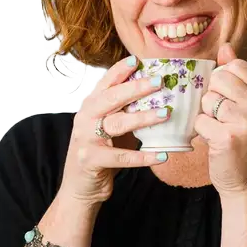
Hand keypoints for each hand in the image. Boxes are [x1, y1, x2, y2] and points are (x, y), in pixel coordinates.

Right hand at [59, 56, 170, 206]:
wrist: (79, 186)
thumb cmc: (100, 152)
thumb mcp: (109, 126)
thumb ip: (124, 110)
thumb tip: (158, 94)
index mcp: (90, 105)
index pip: (105, 82)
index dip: (120, 70)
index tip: (137, 59)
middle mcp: (85, 117)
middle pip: (111, 98)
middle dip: (136, 88)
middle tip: (159, 81)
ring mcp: (86, 138)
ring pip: (117, 124)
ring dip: (143, 118)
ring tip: (166, 114)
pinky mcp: (91, 160)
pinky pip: (122, 157)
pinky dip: (144, 157)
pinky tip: (162, 155)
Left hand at [193, 42, 246, 195]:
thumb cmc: (246, 143)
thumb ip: (238, 76)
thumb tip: (225, 47)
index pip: (235, 66)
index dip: (224, 80)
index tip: (229, 100)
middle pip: (218, 80)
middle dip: (213, 98)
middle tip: (223, 118)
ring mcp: (246, 121)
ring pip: (207, 100)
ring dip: (207, 116)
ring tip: (221, 130)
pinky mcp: (227, 137)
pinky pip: (200, 120)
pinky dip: (201, 132)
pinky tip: (215, 141)